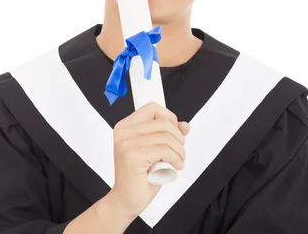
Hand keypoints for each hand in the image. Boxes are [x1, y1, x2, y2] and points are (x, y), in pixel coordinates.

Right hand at [109, 101, 190, 218]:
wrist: (125, 200)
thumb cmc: (140, 176)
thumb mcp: (156, 150)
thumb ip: (169, 134)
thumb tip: (184, 125)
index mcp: (126, 126)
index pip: (153, 108)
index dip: (169, 117)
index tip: (175, 132)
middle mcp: (124, 131)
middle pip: (162, 122)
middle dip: (178, 137)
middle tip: (180, 151)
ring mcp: (126, 143)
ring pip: (166, 137)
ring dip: (179, 150)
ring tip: (178, 161)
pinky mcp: (132, 157)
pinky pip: (164, 151)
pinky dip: (175, 159)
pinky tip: (175, 167)